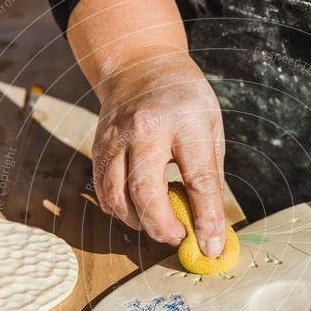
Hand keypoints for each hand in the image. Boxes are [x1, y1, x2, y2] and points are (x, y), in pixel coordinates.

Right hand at [92, 48, 225, 256]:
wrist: (139, 64)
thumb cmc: (183, 96)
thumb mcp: (211, 122)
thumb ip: (210, 171)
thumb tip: (210, 222)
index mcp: (184, 119)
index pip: (198, 178)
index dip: (206, 217)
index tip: (211, 245)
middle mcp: (144, 128)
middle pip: (146, 191)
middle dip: (162, 226)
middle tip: (178, 238)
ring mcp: (116, 138)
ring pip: (117, 196)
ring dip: (139, 222)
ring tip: (160, 224)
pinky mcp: (99, 147)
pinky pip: (103, 191)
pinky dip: (120, 210)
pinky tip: (138, 211)